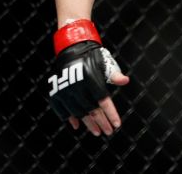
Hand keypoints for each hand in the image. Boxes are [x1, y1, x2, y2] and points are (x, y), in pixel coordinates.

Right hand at [48, 20, 129, 135]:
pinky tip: (78, 126)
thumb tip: (125, 81)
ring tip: (97, 132)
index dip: (111, 114)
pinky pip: (62, 110)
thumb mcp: (106, 64)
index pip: (103, 101)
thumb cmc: (94, 58)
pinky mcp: (56, 94)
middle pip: (92, 110)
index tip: (117, 125)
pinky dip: (70, 118)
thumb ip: (114, 75)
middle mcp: (77, 87)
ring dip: (88, 123)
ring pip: (78, 112)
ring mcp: (65, 91)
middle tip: (109, 132)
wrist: (72, 50)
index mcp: (92, 79)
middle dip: (102, 122)